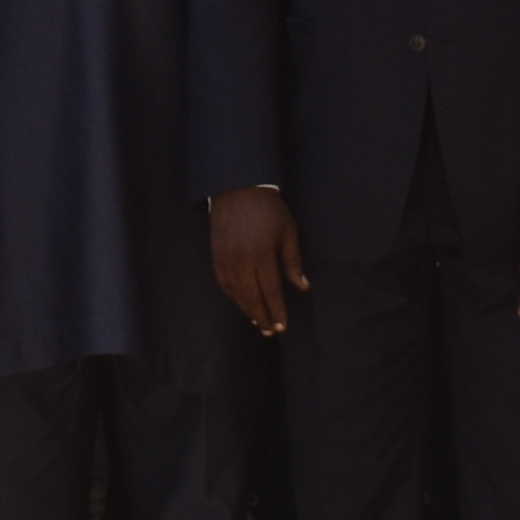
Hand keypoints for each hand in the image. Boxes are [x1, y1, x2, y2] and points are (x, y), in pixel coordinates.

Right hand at [210, 187, 307, 338]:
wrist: (238, 187)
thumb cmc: (269, 209)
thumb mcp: (288, 231)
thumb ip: (293, 261)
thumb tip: (303, 287)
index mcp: (261, 253)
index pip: (270, 291)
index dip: (277, 311)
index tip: (283, 326)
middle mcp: (241, 259)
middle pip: (251, 297)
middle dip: (262, 317)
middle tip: (271, 332)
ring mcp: (225, 258)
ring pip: (237, 293)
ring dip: (248, 310)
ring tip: (259, 323)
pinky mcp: (216, 255)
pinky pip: (224, 283)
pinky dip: (234, 297)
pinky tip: (243, 304)